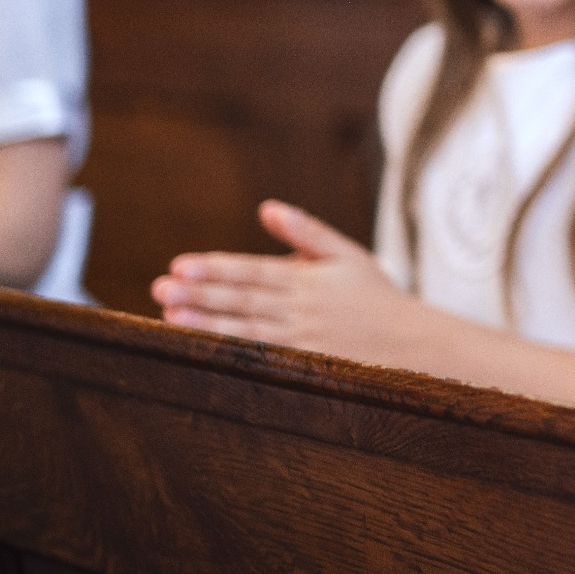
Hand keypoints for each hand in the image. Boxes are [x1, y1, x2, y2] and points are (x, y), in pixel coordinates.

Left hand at [152, 200, 414, 365]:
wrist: (412, 343)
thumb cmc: (376, 297)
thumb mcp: (347, 255)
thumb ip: (307, 232)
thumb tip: (268, 208)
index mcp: (308, 279)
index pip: (253, 272)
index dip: (216, 269)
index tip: (180, 265)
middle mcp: (301, 309)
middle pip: (242, 300)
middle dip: (200, 294)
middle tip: (162, 288)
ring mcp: (301, 340)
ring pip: (245, 329)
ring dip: (205, 323)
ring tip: (170, 316)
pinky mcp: (303, 366)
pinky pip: (260, 357)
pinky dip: (230, 353)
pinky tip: (202, 350)